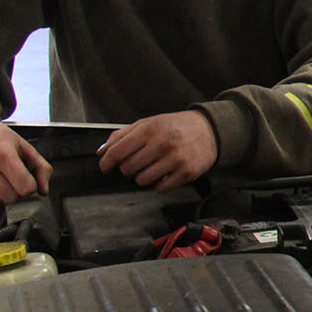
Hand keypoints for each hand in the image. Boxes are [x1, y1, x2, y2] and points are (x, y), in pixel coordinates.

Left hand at [98, 110, 217, 191]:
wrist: (209, 129)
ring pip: (142, 180)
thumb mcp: (148, 123)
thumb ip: (122, 135)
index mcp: (150, 129)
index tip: (105, 167)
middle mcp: (162, 143)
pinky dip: (159, 184)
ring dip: (143, 177)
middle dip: (128, 168)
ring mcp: (176, 159)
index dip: (106, 162)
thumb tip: (102, 151)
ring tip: (153, 167)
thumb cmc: (175, 127)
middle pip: (128, 168)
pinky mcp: (187, 173)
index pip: (117, 151)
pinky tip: (165, 173)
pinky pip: (160, 188)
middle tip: (137, 163)